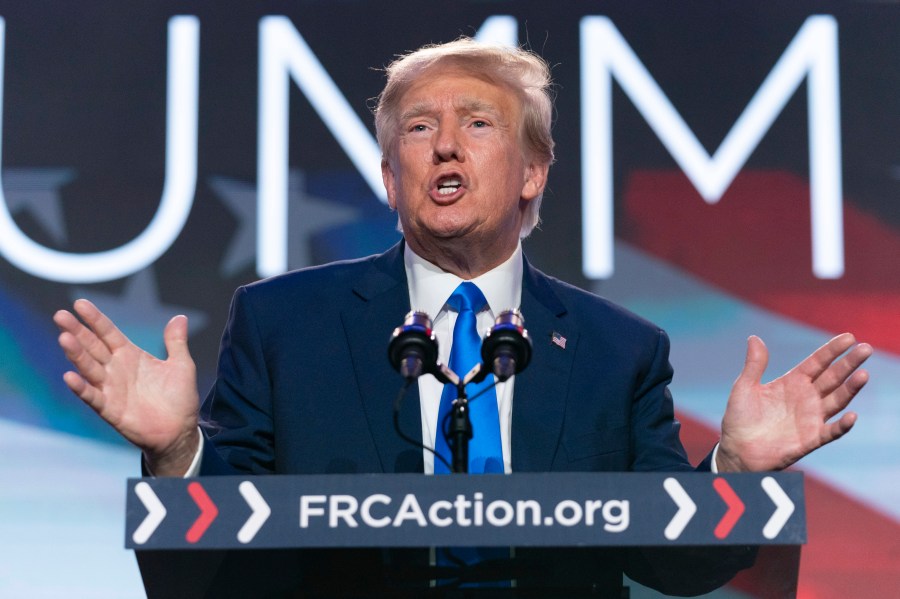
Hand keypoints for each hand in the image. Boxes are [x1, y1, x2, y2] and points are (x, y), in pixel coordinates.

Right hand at [54, 299, 200, 475]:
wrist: (180, 431)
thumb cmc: (179, 398)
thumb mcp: (181, 366)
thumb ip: (176, 342)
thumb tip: (179, 317)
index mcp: (131, 356)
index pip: (108, 333)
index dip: (95, 319)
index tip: (79, 303)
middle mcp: (116, 369)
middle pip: (93, 346)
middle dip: (77, 331)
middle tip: (60, 316)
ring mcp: (111, 388)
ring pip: (89, 368)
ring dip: (76, 354)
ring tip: (64, 338)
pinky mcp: (110, 409)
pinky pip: (93, 397)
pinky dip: (82, 388)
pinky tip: (70, 376)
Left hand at [716, 333, 871, 472]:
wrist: (736, 449)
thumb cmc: (740, 417)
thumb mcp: (744, 387)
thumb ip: (754, 364)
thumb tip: (754, 338)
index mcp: (793, 382)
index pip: (818, 362)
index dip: (832, 350)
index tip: (849, 337)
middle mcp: (807, 398)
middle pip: (833, 377)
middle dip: (849, 363)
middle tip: (866, 348)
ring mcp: (811, 418)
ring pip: (837, 401)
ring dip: (851, 389)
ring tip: (863, 374)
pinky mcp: (810, 439)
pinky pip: (831, 432)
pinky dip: (842, 426)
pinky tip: (852, 416)